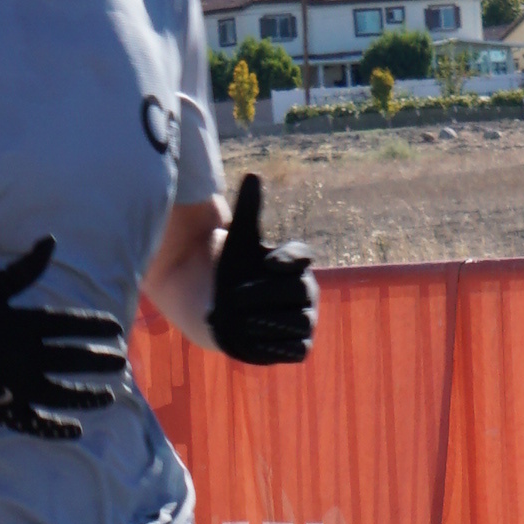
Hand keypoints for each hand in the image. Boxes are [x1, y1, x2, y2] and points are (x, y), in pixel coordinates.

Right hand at [0, 236, 126, 445]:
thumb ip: (24, 269)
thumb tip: (51, 241)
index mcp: (25, 325)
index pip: (72, 326)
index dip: (97, 327)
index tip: (116, 330)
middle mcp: (26, 356)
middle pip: (74, 360)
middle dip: (101, 362)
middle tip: (120, 363)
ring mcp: (16, 386)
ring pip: (63, 394)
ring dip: (89, 396)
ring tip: (109, 396)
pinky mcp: (3, 409)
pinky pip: (36, 423)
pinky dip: (56, 429)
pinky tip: (75, 430)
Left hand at [208, 173, 316, 363]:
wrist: (217, 308)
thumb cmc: (230, 270)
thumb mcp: (237, 239)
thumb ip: (249, 209)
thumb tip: (253, 174)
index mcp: (295, 262)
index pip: (301, 257)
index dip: (288, 259)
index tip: (267, 262)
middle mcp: (305, 291)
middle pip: (298, 292)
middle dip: (265, 294)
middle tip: (234, 297)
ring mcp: (303, 320)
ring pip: (299, 322)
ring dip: (269, 321)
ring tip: (241, 319)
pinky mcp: (296, 347)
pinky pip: (297, 349)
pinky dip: (277, 346)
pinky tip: (252, 338)